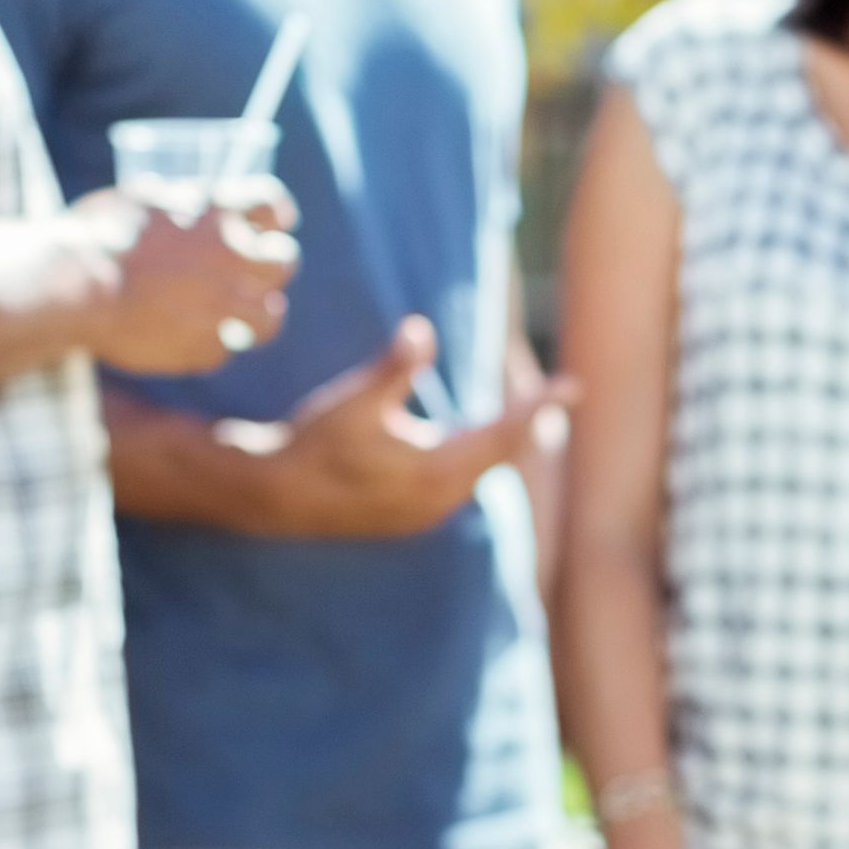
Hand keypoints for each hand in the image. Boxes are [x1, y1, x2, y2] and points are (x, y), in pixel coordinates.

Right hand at [89, 181, 299, 372]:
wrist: (75, 285)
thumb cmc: (95, 234)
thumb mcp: (137, 199)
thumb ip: (169, 201)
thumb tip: (169, 194)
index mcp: (216, 210)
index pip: (271, 202)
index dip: (275, 214)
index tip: (274, 222)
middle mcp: (232, 256)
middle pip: (285, 261)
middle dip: (273, 265)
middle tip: (255, 273)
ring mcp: (224, 304)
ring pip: (270, 316)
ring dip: (258, 314)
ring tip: (241, 318)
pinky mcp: (205, 346)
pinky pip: (222, 349)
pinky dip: (208, 345)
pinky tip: (188, 340)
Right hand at [229, 318, 576, 538]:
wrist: (274, 496)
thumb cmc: (316, 441)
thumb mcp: (355, 399)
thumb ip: (394, 367)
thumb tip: (421, 330)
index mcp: (438, 468)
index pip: (505, 432)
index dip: (539, 405)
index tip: (574, 385)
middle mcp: (441, 498)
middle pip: (502, 456)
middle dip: (527, 423)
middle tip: (553, 395)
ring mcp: (425, 514)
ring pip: (480, 474)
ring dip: (501, 445)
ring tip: (523, 418)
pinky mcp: (408, 519)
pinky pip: (458, 488)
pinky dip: (473, 463)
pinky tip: (469, 449)